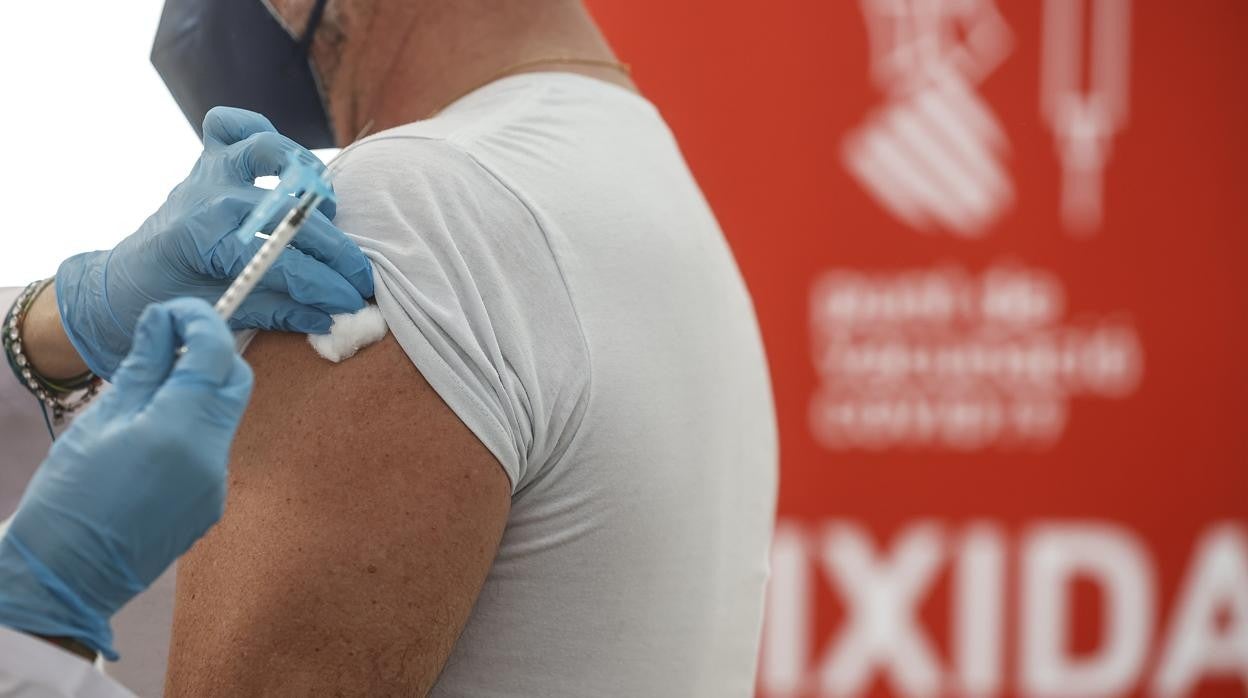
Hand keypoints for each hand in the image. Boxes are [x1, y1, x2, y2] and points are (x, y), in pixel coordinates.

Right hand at [0, 298, 252, 659]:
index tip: (175, 313)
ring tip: (149, 395)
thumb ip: (144, 368)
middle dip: (210, 355)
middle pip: (235, 382)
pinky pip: (214, 449)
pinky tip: (153, 438)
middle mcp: (211, 457)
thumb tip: (164, 323)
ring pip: (226, 415)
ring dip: (200, 393)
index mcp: (179, 430)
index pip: (215, 354)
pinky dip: (194, 429)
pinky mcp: (213, 503)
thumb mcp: (100, 420)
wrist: (68, 575)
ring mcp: (218, 484)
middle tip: (168, 346)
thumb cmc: (69, 498)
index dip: (199, 322)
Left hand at [55, 106, 373, 379]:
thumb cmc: (175, 301)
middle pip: (291, 215)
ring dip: (307, 180)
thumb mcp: (225, 312)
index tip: (353, 302)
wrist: (122, 284)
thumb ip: (280, 310)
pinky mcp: (206, 155)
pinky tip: (280, 165)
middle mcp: (208, 197)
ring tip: (325, 214)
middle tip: (360, 277)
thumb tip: (331, 314)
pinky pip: (232, 124)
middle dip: (335, 251)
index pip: (284, 262)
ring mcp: (208, 170)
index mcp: (204, 240)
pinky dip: (258, 132)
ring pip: (270, 150)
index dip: (325, 285)